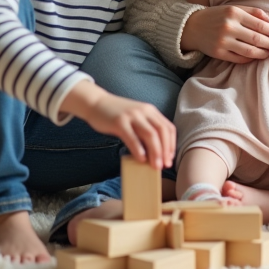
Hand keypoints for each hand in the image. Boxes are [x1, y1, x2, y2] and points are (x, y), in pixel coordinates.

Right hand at [60, 82, 174, 168]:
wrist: (96, 103)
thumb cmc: (116, 114)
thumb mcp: (136, 117)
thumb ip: (146, 129)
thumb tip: (155, 152)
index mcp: (150, 110)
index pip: (168, 128)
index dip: (171, 144)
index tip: (170, 158)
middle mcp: (144, 111)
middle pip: (162, 132)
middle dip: (165, 150)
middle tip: (165, 165)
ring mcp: (132, 116)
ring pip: (150, 135)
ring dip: (156, 152)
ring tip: (155, 166)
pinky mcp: (119, 122)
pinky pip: (132, 138)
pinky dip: (139, 150)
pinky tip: (141, 159)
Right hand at [181, 5, 268, 63]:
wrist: (192, 26)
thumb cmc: (218, 16)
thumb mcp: (234, 9)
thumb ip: (255, 14)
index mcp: (234, 12)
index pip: (260, 24)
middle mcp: (228, 26)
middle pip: (257, 38)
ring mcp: (223, 41)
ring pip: (250, 51)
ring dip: (263, 53)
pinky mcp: (218, 53)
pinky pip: (239, 58)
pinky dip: (250, 58)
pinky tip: (256, 56)